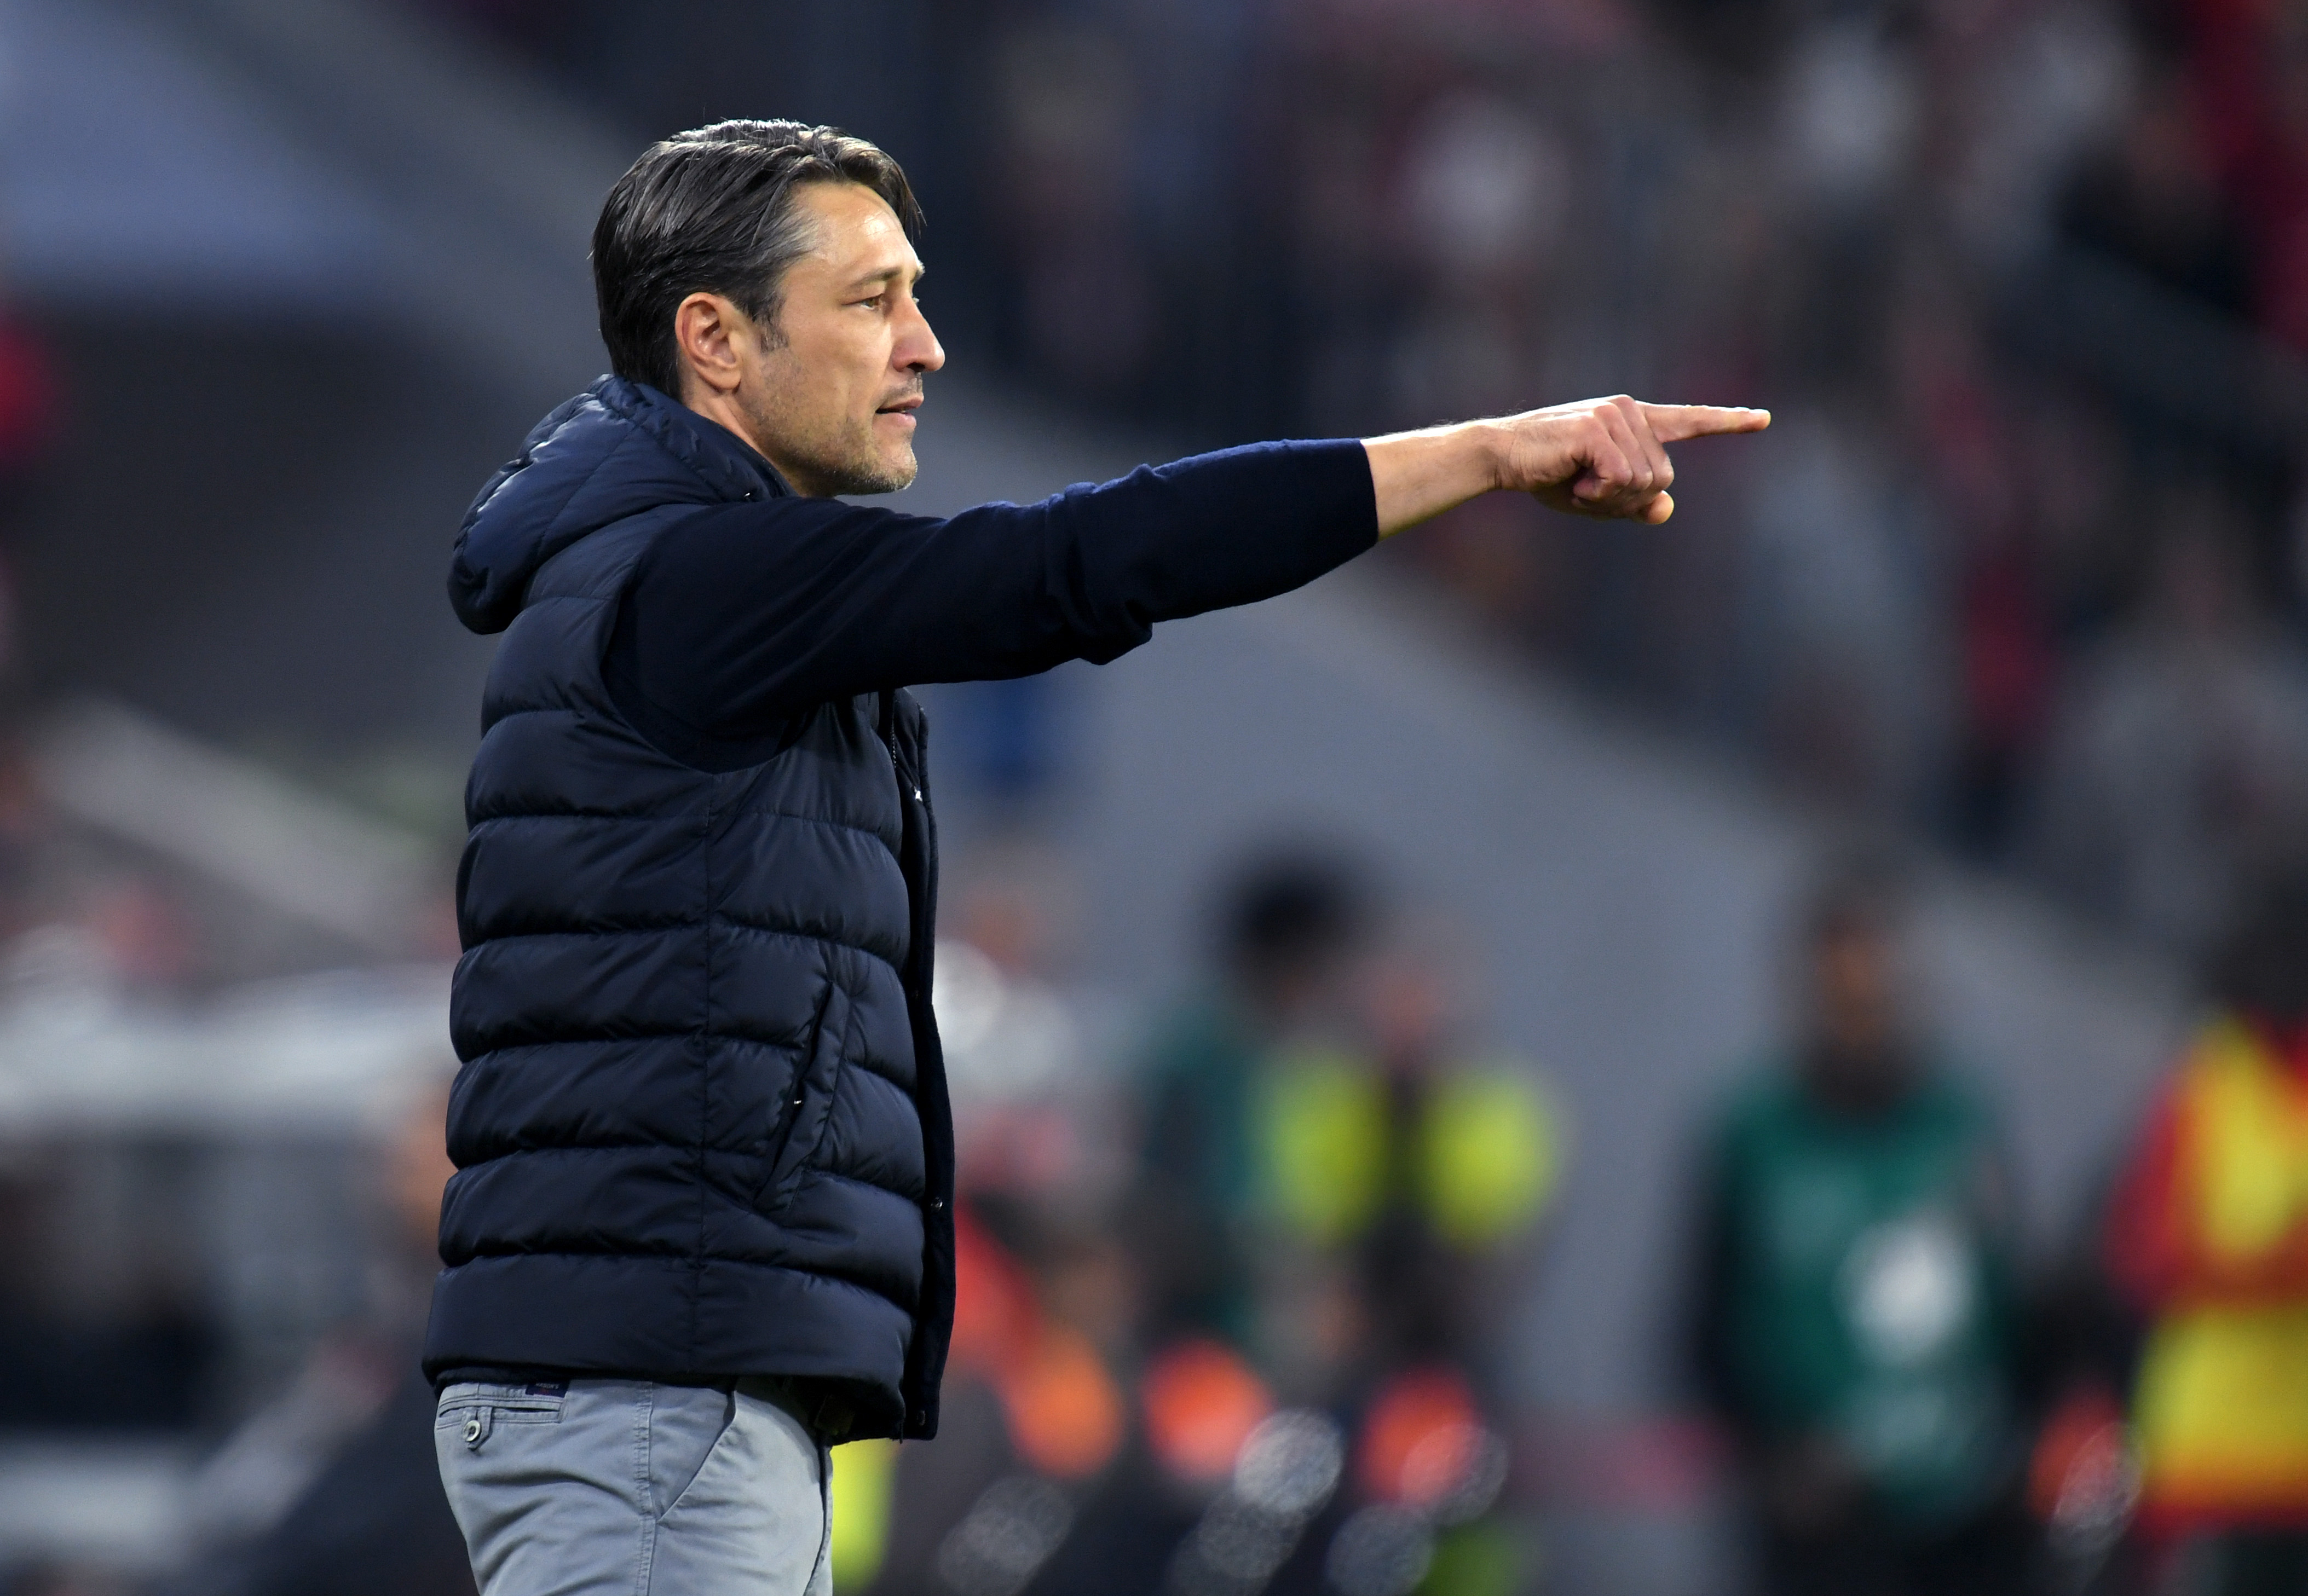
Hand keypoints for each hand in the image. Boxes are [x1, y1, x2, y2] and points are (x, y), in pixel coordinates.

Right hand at [1496, 396, 1769, 523]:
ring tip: (1577, 482)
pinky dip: (1598, 492)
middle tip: (1588, 491)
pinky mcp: (1597, 427)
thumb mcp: (1598, 497)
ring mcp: (1614, 415)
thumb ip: (1634, 502)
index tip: (1762, 419)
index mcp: (1634, 422)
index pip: (1688, 421)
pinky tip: (1574, 480)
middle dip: (1627, 499)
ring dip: (1610, 497)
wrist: (1502, 458)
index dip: (1727, 422)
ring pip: (1644, 480)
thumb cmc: (1547, 475)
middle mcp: (1630, 411)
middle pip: (1662, 476)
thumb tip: (1666, 507)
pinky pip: (1621, 477)